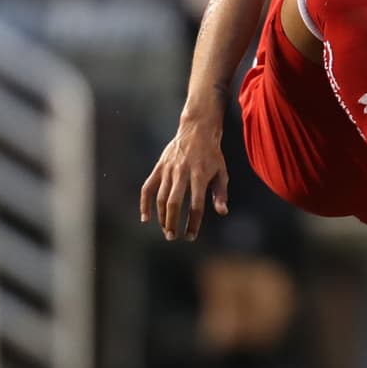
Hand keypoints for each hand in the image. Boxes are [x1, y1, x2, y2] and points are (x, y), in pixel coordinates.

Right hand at [140, 120, 228, 240]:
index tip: (191, 236)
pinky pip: (147, 187)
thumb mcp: (222, 172)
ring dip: (161, 217)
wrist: (197, 130)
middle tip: (173, 237)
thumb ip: (221, 193)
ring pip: (160, 198)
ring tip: (166, 230)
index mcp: (200, 175)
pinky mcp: (159, 167)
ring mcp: (169, 170)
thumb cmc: (212, 155)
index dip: (193, 223)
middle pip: (174, 203)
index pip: (196, 205)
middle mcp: (182, 173)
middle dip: (172, 223)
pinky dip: (144, 203)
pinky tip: (145, 217)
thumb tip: (222, 212)